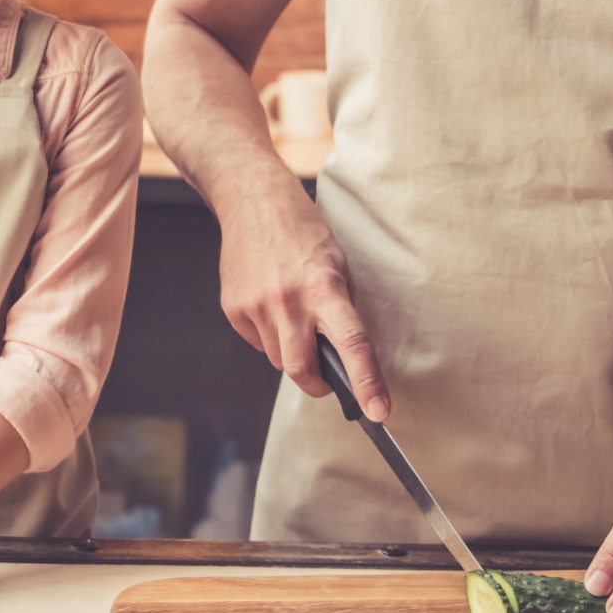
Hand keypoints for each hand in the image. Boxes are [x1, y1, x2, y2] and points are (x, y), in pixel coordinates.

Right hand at [217, 198, 389, 419]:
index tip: (379, 411)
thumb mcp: (337, 264)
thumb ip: (340, 310)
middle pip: (301, 371)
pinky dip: (268, 334)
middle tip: (326, 380)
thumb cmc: (303, 231)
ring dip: (290, 351)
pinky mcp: (233, 309)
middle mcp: (288, 301)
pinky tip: (269, 303)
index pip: (351, 344)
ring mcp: (256, 306)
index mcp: (324, 288)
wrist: (253, 200)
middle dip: (316, 384)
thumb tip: (340, 354)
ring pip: (278, 358)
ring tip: (292, 314)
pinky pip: (256, 342)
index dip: (366, 383)